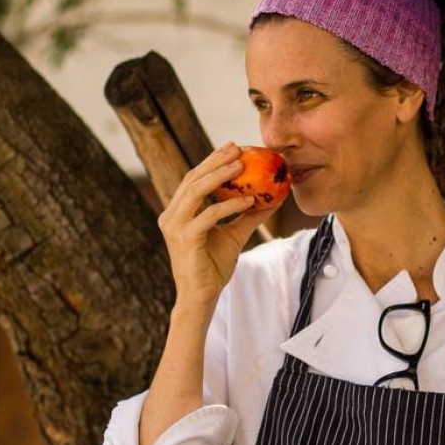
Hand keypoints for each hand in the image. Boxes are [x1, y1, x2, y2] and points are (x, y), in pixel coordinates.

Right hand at [157, 141, 280, 307]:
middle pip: (193, 179)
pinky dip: (229, 205)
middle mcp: (171, 215)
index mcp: (177, 212)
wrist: (201, 295)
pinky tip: (249, 200)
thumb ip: (248, 216)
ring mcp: (174, 226)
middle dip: (215, 161)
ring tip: (242, 165)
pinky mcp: (184, 238)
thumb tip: (272, 199)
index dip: (211, 161)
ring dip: (220, 175)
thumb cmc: (213, 266)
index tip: (232, 148)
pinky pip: (209, 215)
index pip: (193, 179)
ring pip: (197, 191)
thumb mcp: (234, 235)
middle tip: (237, 149)